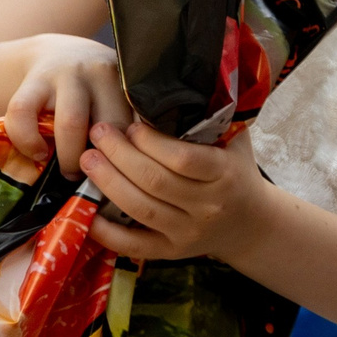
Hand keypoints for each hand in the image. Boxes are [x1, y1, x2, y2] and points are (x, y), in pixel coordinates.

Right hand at [4, 34, 127, 172]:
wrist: (58, 51)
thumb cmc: (95, 87)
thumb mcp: (121, 96)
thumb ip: (133, 122)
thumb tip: (141, 167)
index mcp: (130, 83)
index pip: (140, 126)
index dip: (132, 157)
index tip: (125, 176)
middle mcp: (103, 74)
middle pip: (111, 125)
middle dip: (103, 161)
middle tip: (96, 178)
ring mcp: (68, 75)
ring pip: (72, 123)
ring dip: (70, 156)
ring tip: (69, 172)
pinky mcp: (34, 80)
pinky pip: (25, 114)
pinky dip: (28, 140)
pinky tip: (37, 153)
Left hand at [79, 121, 273, 262]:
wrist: (251, 222)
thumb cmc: (236, 172)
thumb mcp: (235, 143)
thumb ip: (212, 119)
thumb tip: (179, 83)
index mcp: (225, 175)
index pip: (184, 159)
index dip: (151, 142)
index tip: (132, 125)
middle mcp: (208, 206)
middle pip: (155, 182)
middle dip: (119, 155)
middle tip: (98, 133)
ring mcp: (188, 232)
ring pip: (140, 209)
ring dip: (108, 183)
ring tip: (88, 159)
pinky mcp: (171, 252)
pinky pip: (133, 244)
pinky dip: (106, 230)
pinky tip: (86, 210)